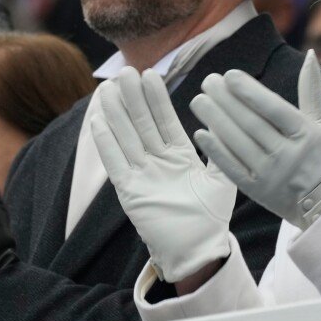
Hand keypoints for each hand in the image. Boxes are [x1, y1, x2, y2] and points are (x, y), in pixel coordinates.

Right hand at [88, 68, 235, 281]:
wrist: (199, 248)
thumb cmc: (212, 217)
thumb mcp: (222, 180)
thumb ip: (221, 153)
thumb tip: (223, 123)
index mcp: (180, 157)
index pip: (165, 121)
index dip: (157, 99)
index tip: (151, 74)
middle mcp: (158, 162)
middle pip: (143, 124)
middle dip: (134, 98)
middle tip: (126, 71)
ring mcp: (142, 175)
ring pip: (126, 138)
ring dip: (117, 114)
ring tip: (108, 88)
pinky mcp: (130, 192)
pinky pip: (116, 164)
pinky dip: (107, 144)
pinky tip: (98, 122)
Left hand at [189, 51, 320, 230]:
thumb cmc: (319, 154)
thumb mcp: (320, 122)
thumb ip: (311, 89)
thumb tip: (308, 53)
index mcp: (306, 135)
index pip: (274, 109)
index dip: (250, 92)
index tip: (229, 76)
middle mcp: (289, 155)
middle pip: (252, 124)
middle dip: (226, 101)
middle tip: (207, 81)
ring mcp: (272, 175)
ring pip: (239, 144)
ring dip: (215, 120)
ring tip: (199, 101)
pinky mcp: (257, 191)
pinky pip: (232, 168)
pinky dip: (216, 151)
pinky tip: (201, 133)